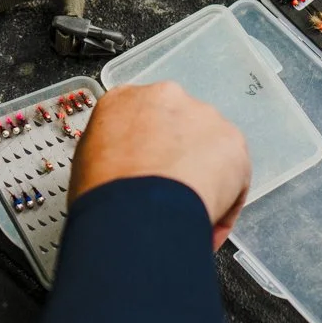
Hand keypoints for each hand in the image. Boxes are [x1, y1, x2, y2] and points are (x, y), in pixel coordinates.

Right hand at [69, 83, 251, 251]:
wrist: (135, 207)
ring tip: (187, 214)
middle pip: (179, 129)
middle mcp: (168, 98)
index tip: (146, 170)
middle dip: (177, 159)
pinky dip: (224, 204)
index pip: (140, 118)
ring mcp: (204, 117)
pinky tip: (204, 224)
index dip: (145, 149)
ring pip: (209, 150)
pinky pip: (234, 177)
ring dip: (203, 178)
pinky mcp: (233, 142)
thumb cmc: (105, 192)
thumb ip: (109, 152)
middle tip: (169, 194)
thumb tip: (118, 168)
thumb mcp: (87, 162)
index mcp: (124, 99)